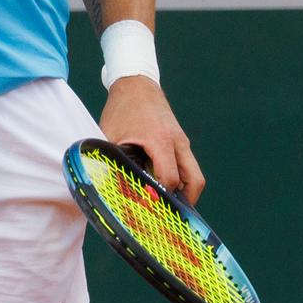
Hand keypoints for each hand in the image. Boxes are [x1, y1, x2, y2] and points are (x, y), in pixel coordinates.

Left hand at [100, 76, 205, 204]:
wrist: (137, 84)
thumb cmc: (122, 110)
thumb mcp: (111, 138)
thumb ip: (113, 162)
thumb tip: (108, 190)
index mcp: (161, 141)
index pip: (170, 179)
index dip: (160, 197)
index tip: (149, 211)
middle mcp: (178, 142)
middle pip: (195, 181)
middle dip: (185, 202)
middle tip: (169, 218)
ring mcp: (182, 141)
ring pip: (194, 174)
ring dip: (183, 191)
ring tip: (166, 206)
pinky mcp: (180, 141)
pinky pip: (186, 165)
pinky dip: (179, 179)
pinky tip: (162, 187)